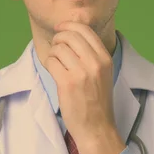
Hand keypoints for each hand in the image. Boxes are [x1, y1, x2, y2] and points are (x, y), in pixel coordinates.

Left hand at [44, 21, 115, 142]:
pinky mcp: (67, 83)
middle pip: (69, 35)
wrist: (97, 128)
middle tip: (56, 49)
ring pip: (58, 48)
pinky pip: (51, 62)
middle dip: (58, 39)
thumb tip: (71, 33)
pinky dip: (49, 65)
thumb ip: (92, 54)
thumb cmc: (97, 102)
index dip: (68, 25)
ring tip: (57, 65)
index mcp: (105, 58)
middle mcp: (95, 63)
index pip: (84, 29)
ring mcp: (81, 73)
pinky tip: (54, 74)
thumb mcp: (103, 74)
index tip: (59, 29)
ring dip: (53, 54)